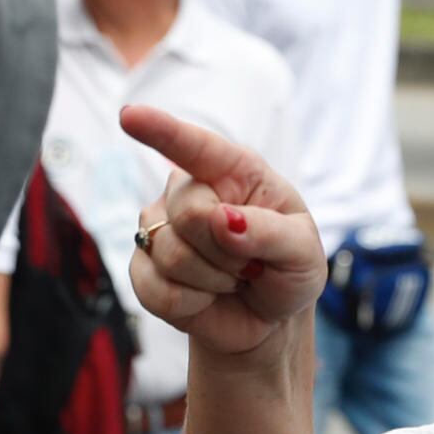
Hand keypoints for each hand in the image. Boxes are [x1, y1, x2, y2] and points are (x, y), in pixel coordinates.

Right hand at [122, 106, 325, 358]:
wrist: (268, 317)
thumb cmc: (287, 270)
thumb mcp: (303, 252)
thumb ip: (270, 232)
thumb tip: (222, 218)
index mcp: (233, 171)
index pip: (194, 146)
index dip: (160, 130)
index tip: (129, 116)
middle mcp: (189, 192)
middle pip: (188, 212)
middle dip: (227, 251)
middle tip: (250, 264)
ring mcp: (159, 228)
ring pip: (170, 254)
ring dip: (213, 280)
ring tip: (231, 280)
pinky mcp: (142, 269)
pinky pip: (156, 290)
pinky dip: (192, 304)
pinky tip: (206, 298)